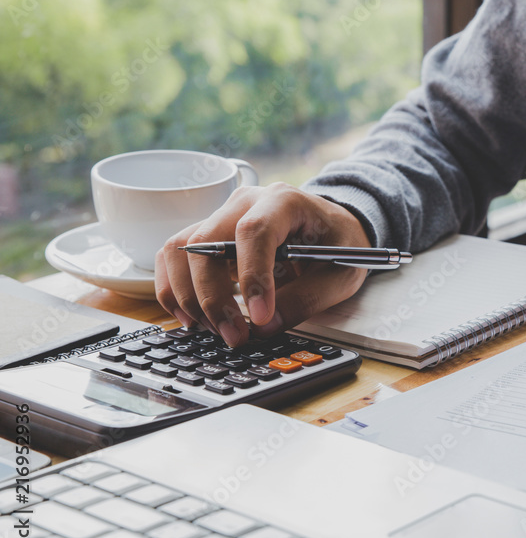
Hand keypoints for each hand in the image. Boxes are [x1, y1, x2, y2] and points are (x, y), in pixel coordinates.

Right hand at [155, 182, 370, 347]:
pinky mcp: (207, 238)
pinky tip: (193, 318)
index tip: (259, 317)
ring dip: (189, 297)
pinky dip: (174, 290)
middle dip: (213, 297)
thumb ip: (307, 299)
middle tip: (235, 337)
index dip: (252, 277)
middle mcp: (245, 203)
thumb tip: (265, 327)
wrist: (330, 228)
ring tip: (216, 330)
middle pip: (206, 242)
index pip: (255, 231)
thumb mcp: (341, 274)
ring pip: (180, 250)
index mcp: (284, 201)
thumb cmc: (338, 244)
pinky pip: (173, 259)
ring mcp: (221, 217)